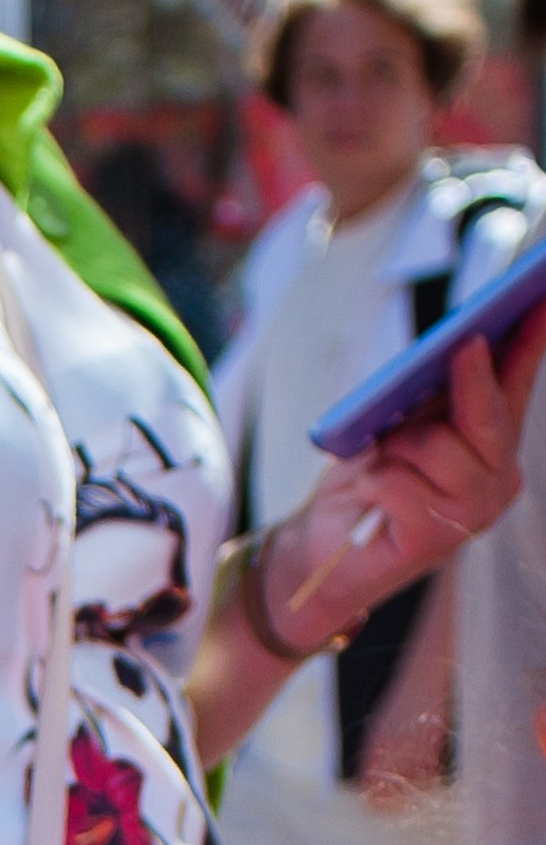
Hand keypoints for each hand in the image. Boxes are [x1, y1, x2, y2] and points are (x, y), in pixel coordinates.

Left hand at [269, 306, 545, 649]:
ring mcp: (472, 515)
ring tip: (378, 458)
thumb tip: (460, 349)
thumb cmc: (365, 480)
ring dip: (397, 445)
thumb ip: (432, 396)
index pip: (517, 382)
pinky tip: (368, 495)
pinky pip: (401, 482)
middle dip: (475, 379)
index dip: (531, 338)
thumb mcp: (399, 424)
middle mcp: (495, 479)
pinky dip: (373, 478)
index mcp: (491, 443)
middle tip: (466, 342)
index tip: (542, 294)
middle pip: (491, 417)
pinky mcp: (436, 541)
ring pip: (441, 448)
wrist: (320, 550)